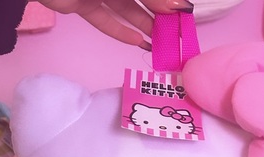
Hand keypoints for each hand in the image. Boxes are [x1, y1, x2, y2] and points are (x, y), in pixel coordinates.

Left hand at [36, 0, 194, 49]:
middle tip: (173, 35)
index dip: (167, 0)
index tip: (183, 15)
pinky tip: (135, 43)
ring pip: (124, 9)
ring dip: (142, 26)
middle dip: (157, 15)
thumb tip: (177, 7)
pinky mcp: (81, 3)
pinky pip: (103, 19)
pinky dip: (119, 31)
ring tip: (159, 44)